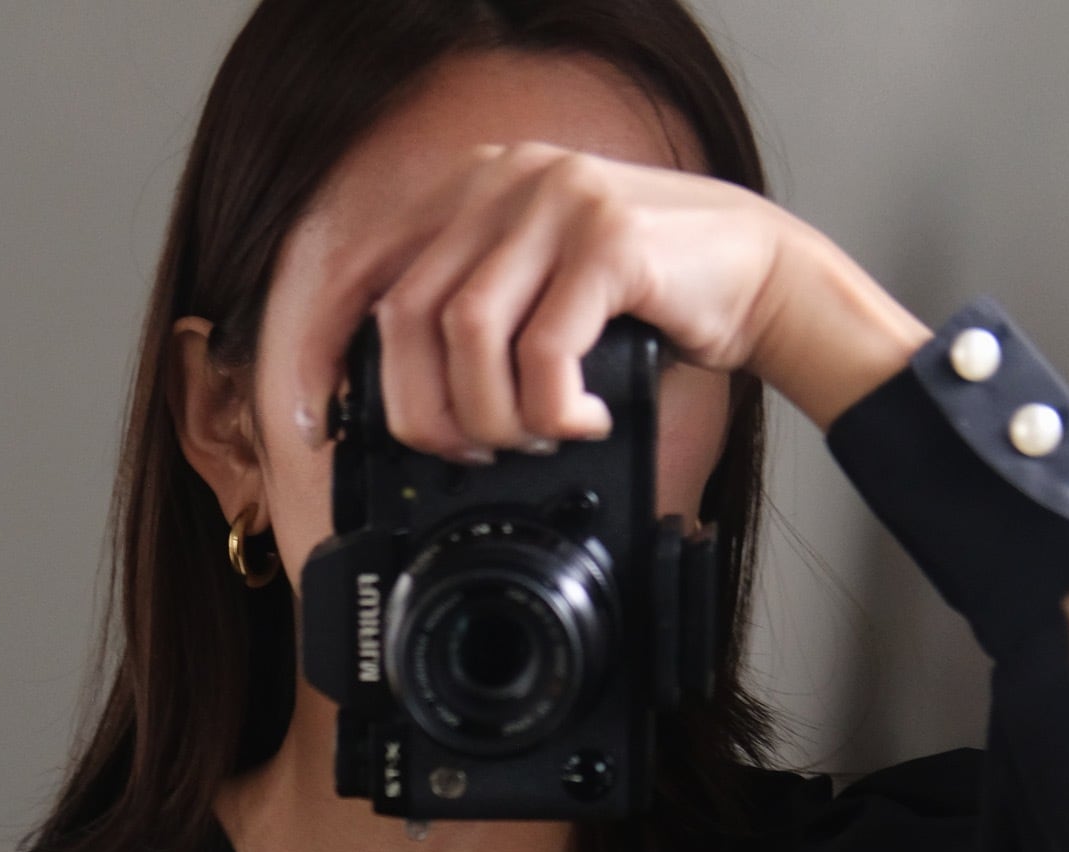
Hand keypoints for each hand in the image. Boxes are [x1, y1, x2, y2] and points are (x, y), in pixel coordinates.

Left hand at [280, 141, 928, 459]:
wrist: (757, 277)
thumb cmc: (643, 304)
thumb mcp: (537, 299)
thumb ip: (469, 323)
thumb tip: (395, 410)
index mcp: (471, 190)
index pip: (359, 262)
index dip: (317, 344)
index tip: (311, 419)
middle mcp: (503, 181)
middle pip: (404, 314)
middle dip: (421, 411)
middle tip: (467, 454)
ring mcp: (556, 200)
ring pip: (464, 332)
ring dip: (487, 414)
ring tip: (530, 437)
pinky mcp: (608, 238)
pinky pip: (542, 347)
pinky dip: (550, 406)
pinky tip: (580, 419)